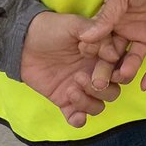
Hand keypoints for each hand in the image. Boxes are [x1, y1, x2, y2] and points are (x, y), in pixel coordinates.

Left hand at [20, 11, 121, 127]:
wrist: (24, 42)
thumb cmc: (52, 29)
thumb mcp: (75, 25)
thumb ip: (96, 37)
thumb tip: (114, 55)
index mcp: (103, 55)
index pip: (121, 68)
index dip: (117, 72)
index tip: (105, 69)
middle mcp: (96, 73)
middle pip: (113, 91)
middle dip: (100, 89)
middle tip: (80, 77)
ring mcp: (81, 88)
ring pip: (99, 106)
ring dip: (88, 103)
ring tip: (70, 89)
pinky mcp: (65, 100)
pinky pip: (78, 117)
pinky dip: (79, 120)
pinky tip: (74, 115)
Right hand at [80, 0, 145, 91]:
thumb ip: (106, 16)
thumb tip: (85, 37)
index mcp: (115, 23)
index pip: (102, 43)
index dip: (96, 54)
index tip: (86, 65)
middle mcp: (128, 33)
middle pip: (116, 55)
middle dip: (108, 68)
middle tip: (100, 82)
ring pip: (136, 58)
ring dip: (130, 68)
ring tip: (124, 74)